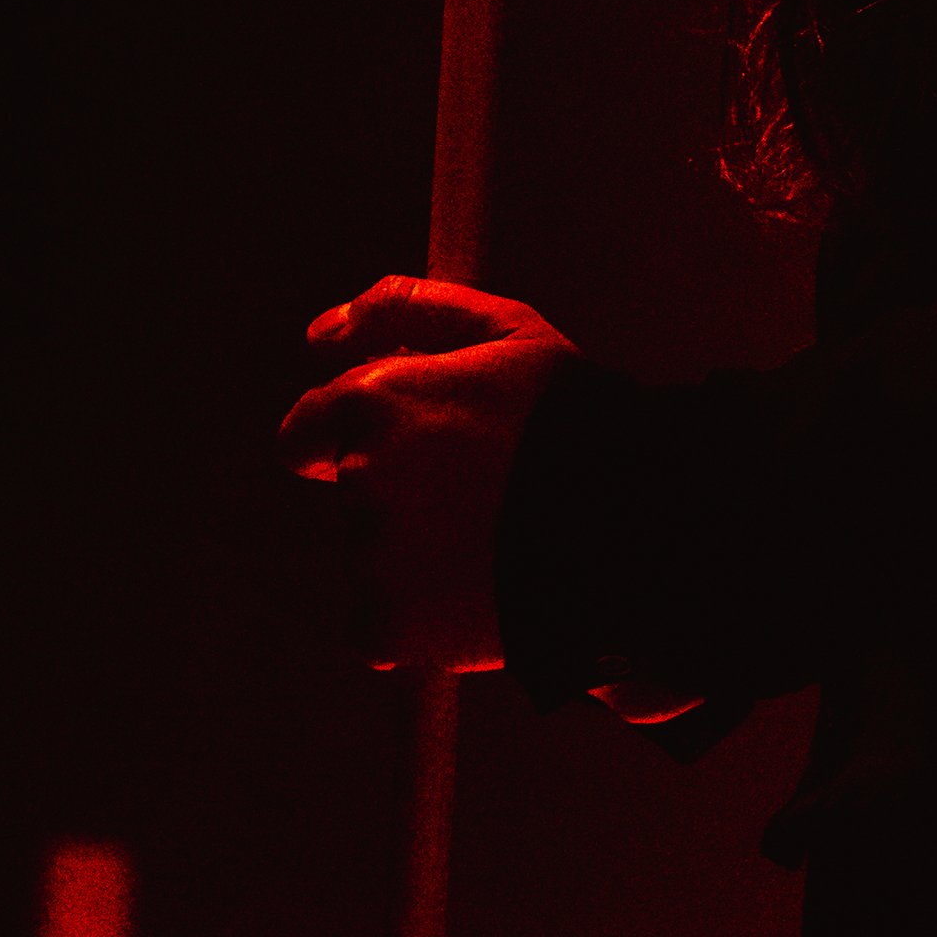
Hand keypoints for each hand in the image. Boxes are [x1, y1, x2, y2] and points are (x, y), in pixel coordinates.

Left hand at [278, 274, 576, 672]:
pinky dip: (420, 614)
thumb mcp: (505, 330)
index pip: (306, 430)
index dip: (356, 437)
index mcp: (373, 400)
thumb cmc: (570, 417)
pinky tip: (478, 588)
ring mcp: (367, 557)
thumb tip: (320, 332)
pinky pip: (382, 622)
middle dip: (401, 491)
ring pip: (374, 557)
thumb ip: (406, 308)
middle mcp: (357, 477)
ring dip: (416, 552)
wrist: (630, 522)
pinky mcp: (383, 627)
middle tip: (479, 492)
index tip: (412, 446)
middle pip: (354, 492)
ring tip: (495, 539)